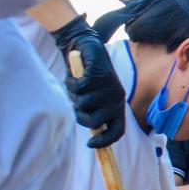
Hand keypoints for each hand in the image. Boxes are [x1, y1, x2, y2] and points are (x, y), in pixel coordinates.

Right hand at [50, 16, 125, 148]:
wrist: (84, 46)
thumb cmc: (86, 76)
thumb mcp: (93, 97)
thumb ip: (93, 112)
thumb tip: (92, 134)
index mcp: (118, 105)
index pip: (117, 131)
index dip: (104, 141)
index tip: (90, 143)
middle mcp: (116, 98)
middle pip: (95, 122)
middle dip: (80, 116)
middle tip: (77, 104)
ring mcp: (108, 87)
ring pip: (83, 104)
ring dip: (74, 95)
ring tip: (77, 84)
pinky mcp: (97, 75)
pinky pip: (77, 88)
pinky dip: (71, 82)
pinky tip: (75, 74)